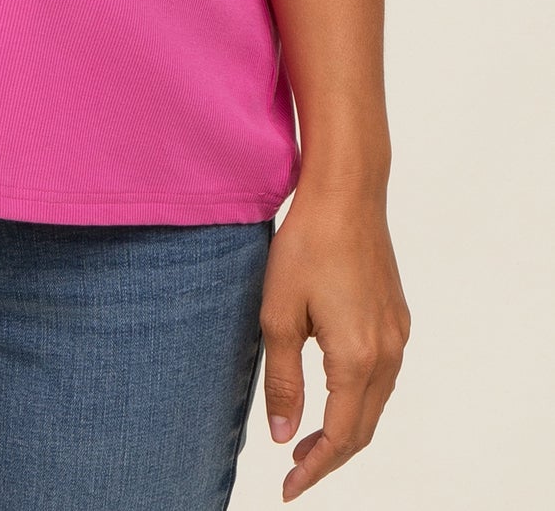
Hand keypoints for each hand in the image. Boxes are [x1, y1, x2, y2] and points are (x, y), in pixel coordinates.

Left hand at [259, 181, 410, 500]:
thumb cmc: (306, 246)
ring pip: (375, 402)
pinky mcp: (396, 317)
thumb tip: (284, 436)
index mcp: (357, 359)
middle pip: (363, 427)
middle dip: (330, 455)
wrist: (346, 193)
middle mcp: (387, 353)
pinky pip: (382, 375)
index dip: (315, 468)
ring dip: (346, 426)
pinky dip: (358, 397)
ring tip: (308, 438)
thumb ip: (283, 381)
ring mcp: (397, 334)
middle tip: (294, 470)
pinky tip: (332, 392)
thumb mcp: (279, 315)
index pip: (341, 436)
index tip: (288, 489)